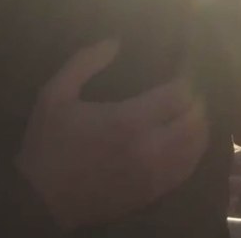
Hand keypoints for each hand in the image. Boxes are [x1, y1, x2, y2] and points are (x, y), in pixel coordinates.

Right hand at [15, 40, 208, 230]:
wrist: (43, 198)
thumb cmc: (48, 143)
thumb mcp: (54, 94)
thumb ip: (84, 63)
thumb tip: (114, 42)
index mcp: (127, 120)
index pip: (178, 96)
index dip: (186, 81)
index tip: (182, 71)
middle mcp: (150, 148)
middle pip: (194, 121)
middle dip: (195, 102)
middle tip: (187, 91)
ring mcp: (155, 174)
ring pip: (196, 147)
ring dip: (198, 127)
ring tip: (190, 113)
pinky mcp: (153, 192)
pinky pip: (186, 170)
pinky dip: (192, 152)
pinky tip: (184, 142)